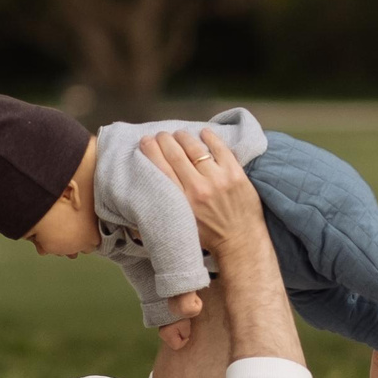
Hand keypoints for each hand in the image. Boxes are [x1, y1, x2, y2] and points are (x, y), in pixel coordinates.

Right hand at [140, 129, 299, 365]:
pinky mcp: (237, 175)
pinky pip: (221, 149)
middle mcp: (198, 189)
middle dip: (164, 140)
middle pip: (175, 153)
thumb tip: (136, 209)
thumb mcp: (178, 230)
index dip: (149, 150)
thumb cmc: (207, 240)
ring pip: (196, 147)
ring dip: (184, 137)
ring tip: (178, 135)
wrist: (241, 244)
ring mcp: (219, 180)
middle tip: (160, 136)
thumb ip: (161, 216)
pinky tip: (203, 133)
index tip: (144, 142)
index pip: (159, 167)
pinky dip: (210, 138)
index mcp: (181, 203)